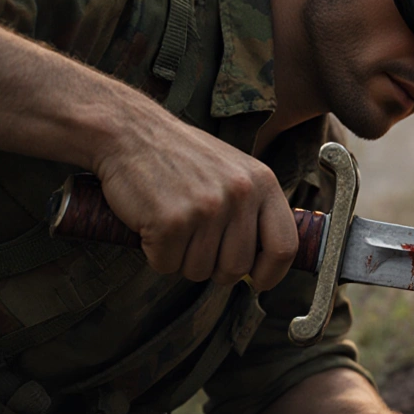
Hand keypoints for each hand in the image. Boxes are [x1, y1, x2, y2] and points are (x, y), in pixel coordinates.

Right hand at [92, 112, 296, 290]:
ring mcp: (206, 208)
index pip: (285, 246)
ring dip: (181, 258)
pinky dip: (155, 253)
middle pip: (237, 268)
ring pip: (199, 271)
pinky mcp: (171, 221)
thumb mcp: (234, 172)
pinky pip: (167, 265)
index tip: (258, 281)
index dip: (272, 273)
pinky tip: (152, 222)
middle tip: (194, 241)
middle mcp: (240, 195)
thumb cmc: (180, 156)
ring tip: (173, 222)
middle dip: (214, 267)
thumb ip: (253, 210)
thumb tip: (267, 261)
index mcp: (262, 182)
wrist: (129, 131)